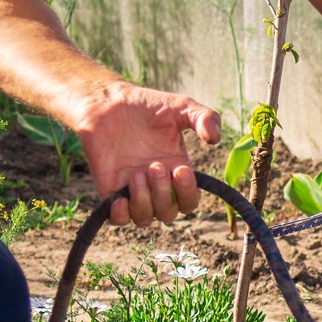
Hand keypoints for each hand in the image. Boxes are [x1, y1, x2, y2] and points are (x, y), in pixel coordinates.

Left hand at [74, 82, 220, 226]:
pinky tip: (120, 198)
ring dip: (144, 201)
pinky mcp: (110, 191)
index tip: (181, 170)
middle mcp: (157, 187)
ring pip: (145, 218)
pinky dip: (121, 215)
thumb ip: (204, 117)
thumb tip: (215, 138)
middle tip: (154, 165)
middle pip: (169, 213)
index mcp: (177, 172)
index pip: (189, 201)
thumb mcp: (181, 106)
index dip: (188, 193)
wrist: (105, 102)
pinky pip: (118, 219)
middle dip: (164, 194)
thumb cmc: (145, 105)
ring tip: (136, 174)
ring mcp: (133, 190)